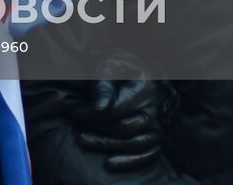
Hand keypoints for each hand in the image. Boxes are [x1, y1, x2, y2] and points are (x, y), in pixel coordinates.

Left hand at [74, 52, 175, 171]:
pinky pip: (149, 153)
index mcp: (143, 87)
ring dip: (108, 146)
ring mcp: (157, 123)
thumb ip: (102, 87)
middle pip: (126, 128)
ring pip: (137, 143)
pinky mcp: (155, 136)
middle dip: (98, 130)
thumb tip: (99, 108)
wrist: (133, 70)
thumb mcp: (107, 68)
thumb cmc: (116, 68)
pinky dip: (131, 161)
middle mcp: (154, 107)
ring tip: (83, 141)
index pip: (118, 109)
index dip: (94, 114)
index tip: (75, 113)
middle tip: (77, 128)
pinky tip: (109, 163)